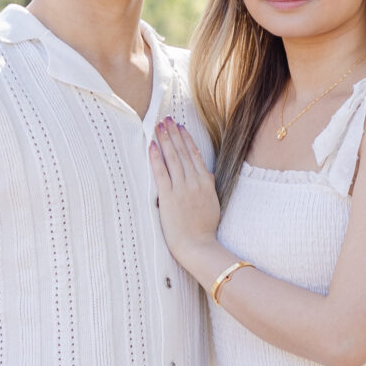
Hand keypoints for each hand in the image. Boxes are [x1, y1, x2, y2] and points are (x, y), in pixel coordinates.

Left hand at [149, 119, 223, 275]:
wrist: (199, 246)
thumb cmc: (205, 229)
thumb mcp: (213, 204)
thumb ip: (208, 187)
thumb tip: (205, 175)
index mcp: (206, 182)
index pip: (195, 155)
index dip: (186, 139)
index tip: (180, 127)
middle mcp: (195, 182)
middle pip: (183, 152)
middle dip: (173, 134)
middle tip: (166, 119)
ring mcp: (182, 189)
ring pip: (173, 158)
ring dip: (165, 140)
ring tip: (159, 126)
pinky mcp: (169, 197)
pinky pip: (161, 173)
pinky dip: (156, 158)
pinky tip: (152, 146)